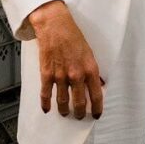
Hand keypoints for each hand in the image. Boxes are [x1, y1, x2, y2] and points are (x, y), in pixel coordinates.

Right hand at [28, 0, 103, 119]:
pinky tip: (47, 109)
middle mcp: (76, 75)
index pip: (97, 94)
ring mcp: (60, 76)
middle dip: (80, 112)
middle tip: (79, 117)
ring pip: (62, 101)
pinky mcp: (46, 74)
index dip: (97, 107)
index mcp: (90, 69)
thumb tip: (99, 83)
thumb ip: (92, 70)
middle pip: (79, 101)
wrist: (55, 27)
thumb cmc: (73, 37)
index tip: (96, 114)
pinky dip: (46, 104)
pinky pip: (46, 94)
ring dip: (64, 110)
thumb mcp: (90, 53)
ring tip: (66, 114)